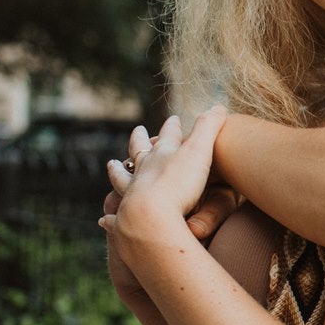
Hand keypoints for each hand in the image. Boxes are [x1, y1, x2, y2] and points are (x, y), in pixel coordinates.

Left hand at [103, 110, 227, 238]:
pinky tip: (105, 219)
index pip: (169, 135)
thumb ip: (209, 128)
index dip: (172, 127)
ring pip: (121, 178)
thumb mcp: (199, 151)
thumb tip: (220, 106)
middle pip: (139, 150)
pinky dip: (111, 217)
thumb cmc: (177, 183)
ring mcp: (132, 193)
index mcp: (163, 154)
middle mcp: (144, 170)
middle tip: (137, 131)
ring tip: (112, 165)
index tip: (173, 118)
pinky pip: (117, 217)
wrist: (151, 216)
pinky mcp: (126, 218)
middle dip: (139, 140)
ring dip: (117, 171)